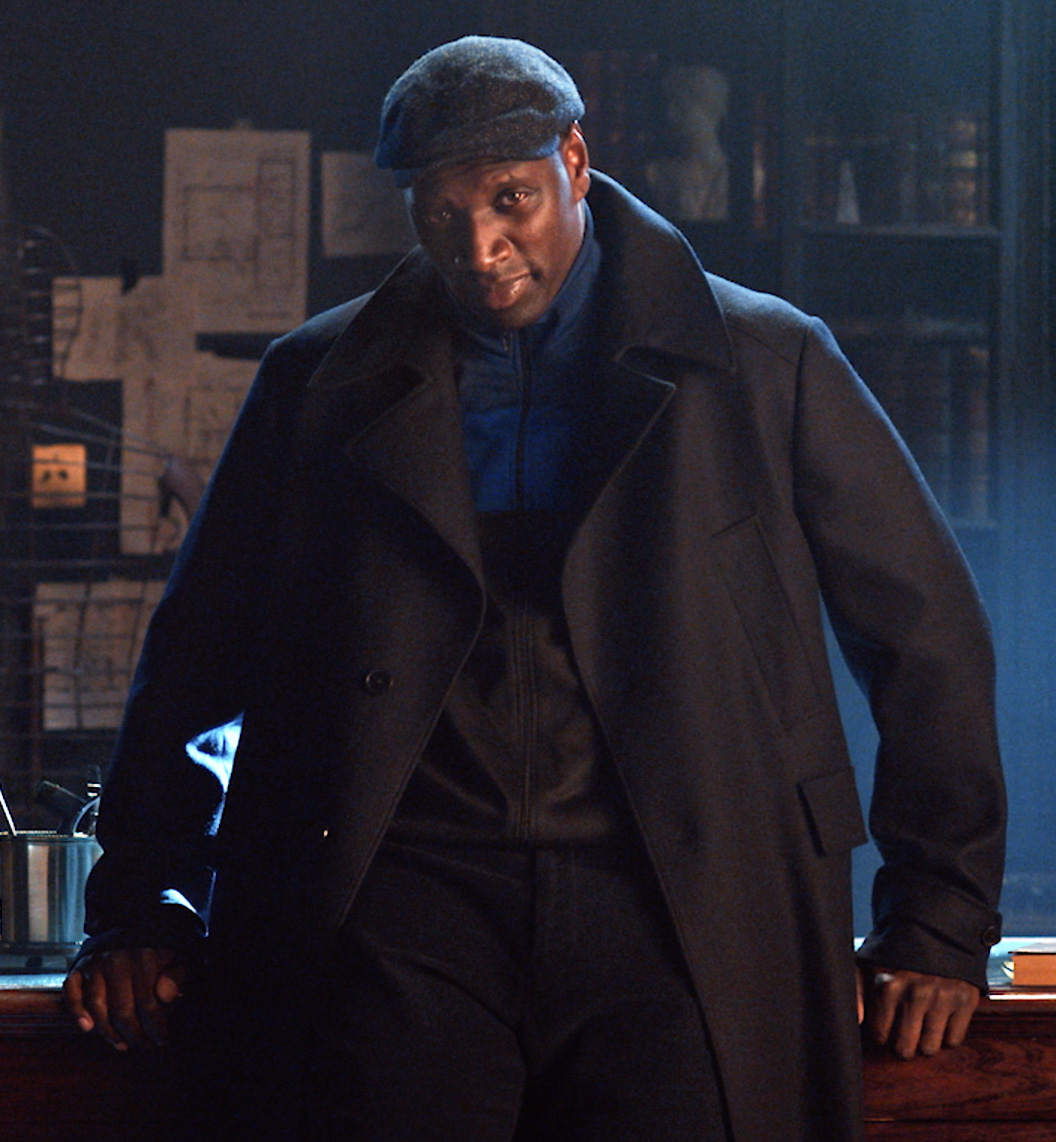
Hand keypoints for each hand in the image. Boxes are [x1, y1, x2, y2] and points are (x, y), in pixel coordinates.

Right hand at [64, 946, 191, 1049]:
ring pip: (97, 1007)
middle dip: (133, 1035)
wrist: (138, 922)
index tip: (162, 1040)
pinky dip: (77, 1012)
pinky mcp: (79, 966)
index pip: (147, 1004)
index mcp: (145, 957)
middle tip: (142, 1046)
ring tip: (121, 1044)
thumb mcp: (182, 955)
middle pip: (121, 1011)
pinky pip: (72, 992)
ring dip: (108, 1031)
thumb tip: (165, 996)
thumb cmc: (162, 948)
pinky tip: (88, 1028)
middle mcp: (117, 958)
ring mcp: (95, 962)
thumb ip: (180, 975)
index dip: (155, 1027)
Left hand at [857, 963, 979, 1058]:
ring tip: (922, 1025)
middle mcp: (915, 993)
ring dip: (925, 1042)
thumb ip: (856, 991)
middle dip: (902, 1045)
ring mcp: (942, 997)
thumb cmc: (896, 952)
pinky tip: (940, 1019)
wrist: (934, 929)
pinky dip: (947, 1035)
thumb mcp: (868, 963)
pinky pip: (953, 1041)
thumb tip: (857, 1020)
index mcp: (887, 984)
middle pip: (905, 1049)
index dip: (882, 1033)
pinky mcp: (965, 1000)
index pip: (880, 1035)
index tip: (886, 1025)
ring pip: (929, 1049)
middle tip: (904, 1033)